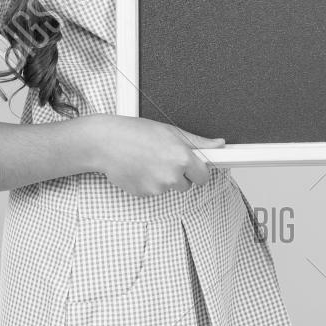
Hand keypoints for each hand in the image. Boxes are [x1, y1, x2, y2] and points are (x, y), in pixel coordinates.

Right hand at [85, 116, 223, 196]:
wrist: (106, 143)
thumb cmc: (136, 132)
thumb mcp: (171, 131)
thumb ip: (199, 142)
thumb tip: (219, 144)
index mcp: (182, 158)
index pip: (203, 176)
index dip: (198, 170)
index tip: (193, 166)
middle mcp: (172, 175)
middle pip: (187, 184)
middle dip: (180, 174)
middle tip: (165, 158)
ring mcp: (157, 187)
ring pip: (169, 188)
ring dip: (164, 178)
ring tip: (149, 160)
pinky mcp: (144, 194)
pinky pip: (154, 191)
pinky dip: (149, 183)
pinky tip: (140, 168)